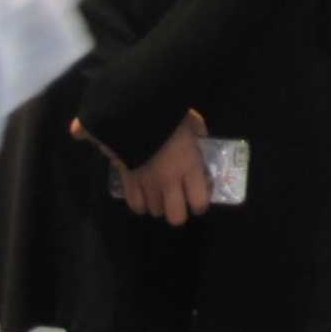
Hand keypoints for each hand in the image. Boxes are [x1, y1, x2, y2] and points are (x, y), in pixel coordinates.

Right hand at [77, 109, 210, 225]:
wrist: (135, 114)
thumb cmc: (168, 116)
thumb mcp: (191, 121)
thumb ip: (199, 132)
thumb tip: (201, 136)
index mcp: (189, 166)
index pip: (199, 201)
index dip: (200, 205)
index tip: (199, 200)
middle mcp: (170, 181)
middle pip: (176, 217)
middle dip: (179, 213)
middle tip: (178, 202)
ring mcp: (148, 184)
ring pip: (154, 211)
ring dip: (158, 205)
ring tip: (159, 195)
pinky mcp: (128, 182)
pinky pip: (135, 205)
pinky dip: (140, 204)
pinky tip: (143, 196)